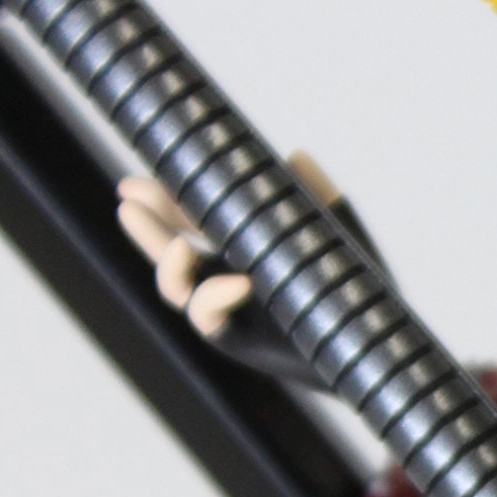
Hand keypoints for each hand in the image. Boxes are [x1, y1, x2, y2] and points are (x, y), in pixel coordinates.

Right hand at [116, 150, 345, 338]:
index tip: (136, 181)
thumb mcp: (335, 233)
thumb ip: (318, 196)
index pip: (191, 220)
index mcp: (240, 248)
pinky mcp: (237, 338)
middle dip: (147, 226)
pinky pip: (208, 317)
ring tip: (178, 248)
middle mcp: (225, 278)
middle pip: (170, 250)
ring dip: (169, 264)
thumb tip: (297, 155)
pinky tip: (240, 283)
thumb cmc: (350, 288)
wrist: (369, 341)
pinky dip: (215, 296)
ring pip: (176, 288)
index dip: (164, 200)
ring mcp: (227, 310)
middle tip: (127, 199)